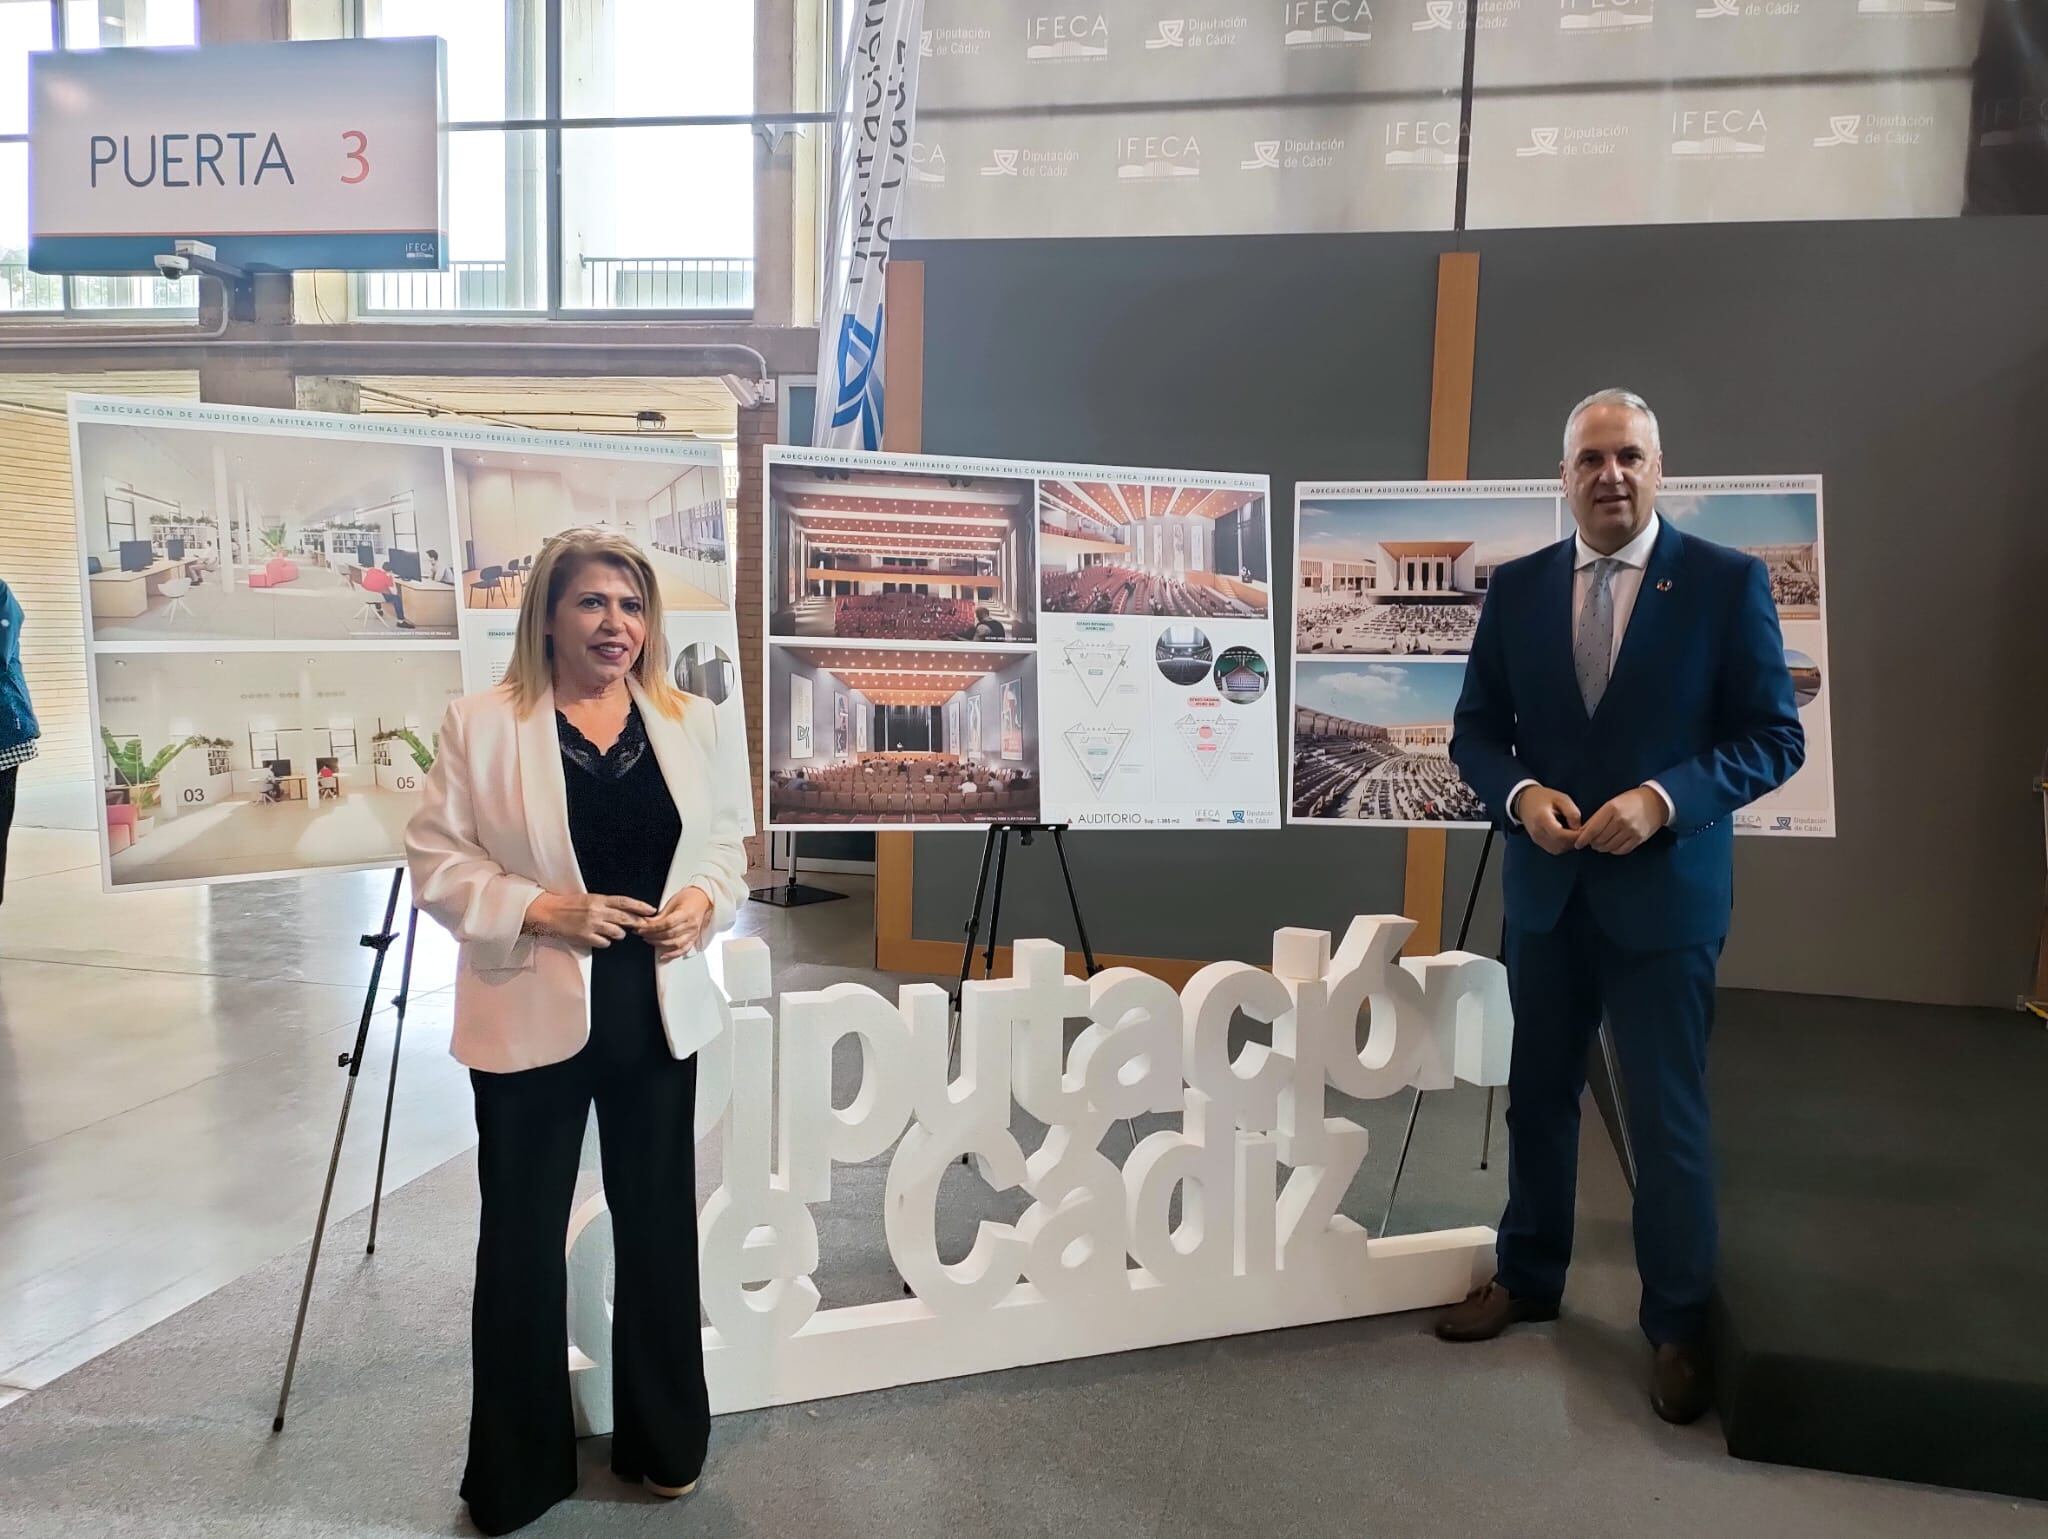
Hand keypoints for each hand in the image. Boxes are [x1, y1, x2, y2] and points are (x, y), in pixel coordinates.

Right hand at [526, 891, 655, 948]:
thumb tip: (624, 911)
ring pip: (617, 932)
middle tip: (643, 926)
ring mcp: (591, 924)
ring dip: (619, 934)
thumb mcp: (589, 899)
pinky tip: (600, 938)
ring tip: (615, 932)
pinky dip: (605, 942)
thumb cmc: (569, 905)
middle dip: (637, 923)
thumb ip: (605, 905)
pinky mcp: (585, 936)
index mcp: (598, 899)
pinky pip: (604, 943)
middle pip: (625, 918)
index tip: (651, 910)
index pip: (624, 902)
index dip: (640, 906)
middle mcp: (597, 911)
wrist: (548, 911)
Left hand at [638, 887, 713, 962]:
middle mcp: (691, 925)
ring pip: (675, 943)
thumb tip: (647, 923)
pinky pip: (683, 950)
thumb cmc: (688, 898)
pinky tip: (663, 956)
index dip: (653, 927)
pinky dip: (673, 954)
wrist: (702, 900)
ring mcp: (693, 933)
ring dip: (660, 944)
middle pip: (669, 934)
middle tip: (642, 934)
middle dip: (653, 935)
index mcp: (686, 913)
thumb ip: (660, 915)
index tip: (642, 928)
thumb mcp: (672, 902)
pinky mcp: (694, 938)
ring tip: (649, 940)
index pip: (667, 923)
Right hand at [1514, 785, 1581, 855]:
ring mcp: (1537, 839)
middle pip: (1560, 844)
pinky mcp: (1538, 842)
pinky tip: (1567, 836)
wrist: (1524, 801)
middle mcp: (1538, 832)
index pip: (1560, 835)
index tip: (1586, 830)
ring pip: (1558, 849)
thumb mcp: (1561, 798)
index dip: (1575, 836)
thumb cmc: (1544, 797)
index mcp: (1542, 819)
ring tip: (1575, 833)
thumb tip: (1578, 828)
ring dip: (1569, 844)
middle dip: (1574, 840)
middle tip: (1584, 831)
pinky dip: (1564, 845)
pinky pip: (1554, 849)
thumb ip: (1571, 812)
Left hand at [1573, 787, 1669, 855]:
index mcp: (1612, 809)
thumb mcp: (1612, 803)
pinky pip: (1621, 850)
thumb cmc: (1630, 801)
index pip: (1593, 829)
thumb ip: (1598, 817)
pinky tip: (1612, 845)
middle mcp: (1621, 820)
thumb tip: (1583, 832)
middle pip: (1600, 840)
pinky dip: (1613, 850)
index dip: (1583, 839)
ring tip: (1600, 844)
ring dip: (1602, 847)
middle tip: (1591, 841)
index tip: (1577, 844)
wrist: (1656, 802)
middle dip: (1592, 843)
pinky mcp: (1639, 838)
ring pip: (1609, 847)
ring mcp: (1631, 831)